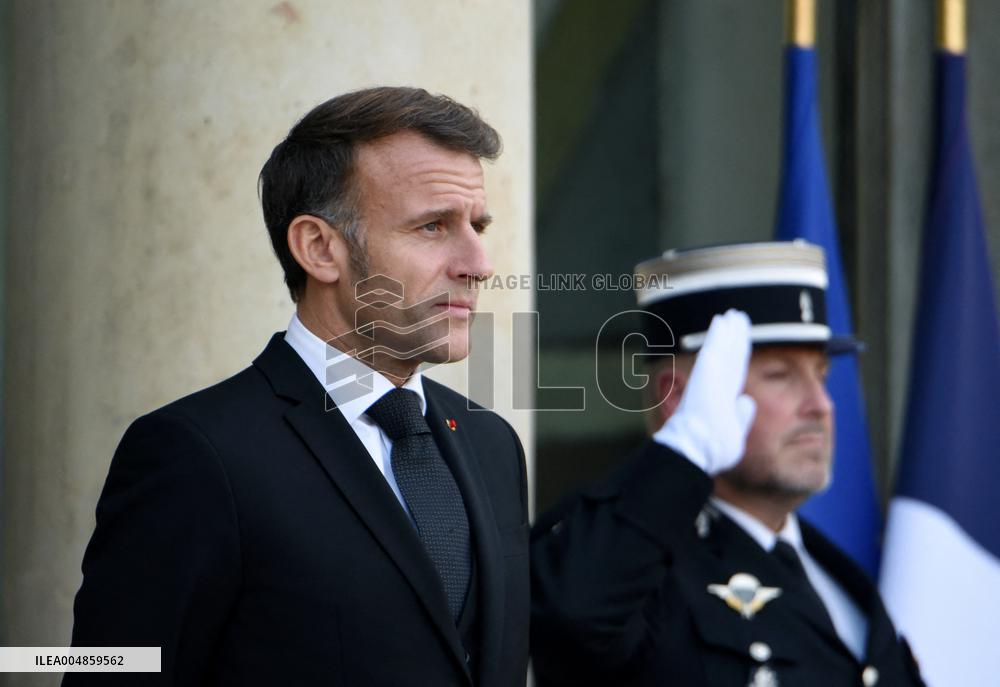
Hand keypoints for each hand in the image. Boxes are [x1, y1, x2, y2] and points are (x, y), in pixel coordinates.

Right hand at [653, 309, 756, 474]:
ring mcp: (710, 377)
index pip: (734, 372)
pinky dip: (718, 334)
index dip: (738, 355)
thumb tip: (748, 401)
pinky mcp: (706, 372)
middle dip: (735, 337)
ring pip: (723, 348)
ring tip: (734, 314)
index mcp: (723, 399)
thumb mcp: (735, 432)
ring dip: (729, 330)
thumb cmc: (713, 448)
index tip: (740, 341)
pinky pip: (713, 348)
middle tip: (738, 317)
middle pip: (731, 355)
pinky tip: (722, 319)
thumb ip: (742, 416)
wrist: (696, 450)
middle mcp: (716, 384)